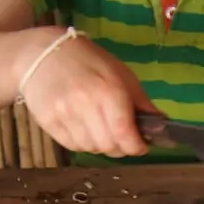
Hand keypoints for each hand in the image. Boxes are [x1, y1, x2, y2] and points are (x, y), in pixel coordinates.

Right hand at [19, 33, 154, 157]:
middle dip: (121, 147)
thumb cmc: (89, 63)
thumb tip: (162, 126)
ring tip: (100, 128)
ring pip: (92, 149)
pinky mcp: (48, 122)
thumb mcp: (122, 76)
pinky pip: (73, 146)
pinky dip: (84, 143)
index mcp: (109, 92)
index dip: (137, 147)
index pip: (125, 136)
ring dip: (101, 145)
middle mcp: (85, 104)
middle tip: (121, 137)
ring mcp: (64, 114)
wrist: (41, 54)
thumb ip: (142, 104)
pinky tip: (83, 127)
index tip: (141, 145)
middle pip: (110, 147)